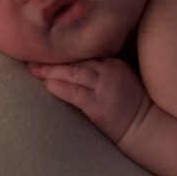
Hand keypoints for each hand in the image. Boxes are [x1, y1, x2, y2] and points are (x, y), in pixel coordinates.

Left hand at [29, 58, 145, 142]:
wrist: (143, 125)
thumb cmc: (130, 104)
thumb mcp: (121, 77)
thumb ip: (103, 68)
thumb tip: (75, 66)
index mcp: (115, 62)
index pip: (85, 52)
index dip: (65, 52)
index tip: (48, 50)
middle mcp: (110, 70)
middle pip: (76, 59)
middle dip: (53, 59)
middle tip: (33, 58)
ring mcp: (104, 87)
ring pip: (72, 72)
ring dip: (51, 71)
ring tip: (34, 70)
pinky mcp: (97, 104)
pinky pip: (73, 92)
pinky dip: (58, 87)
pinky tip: (47, 85)